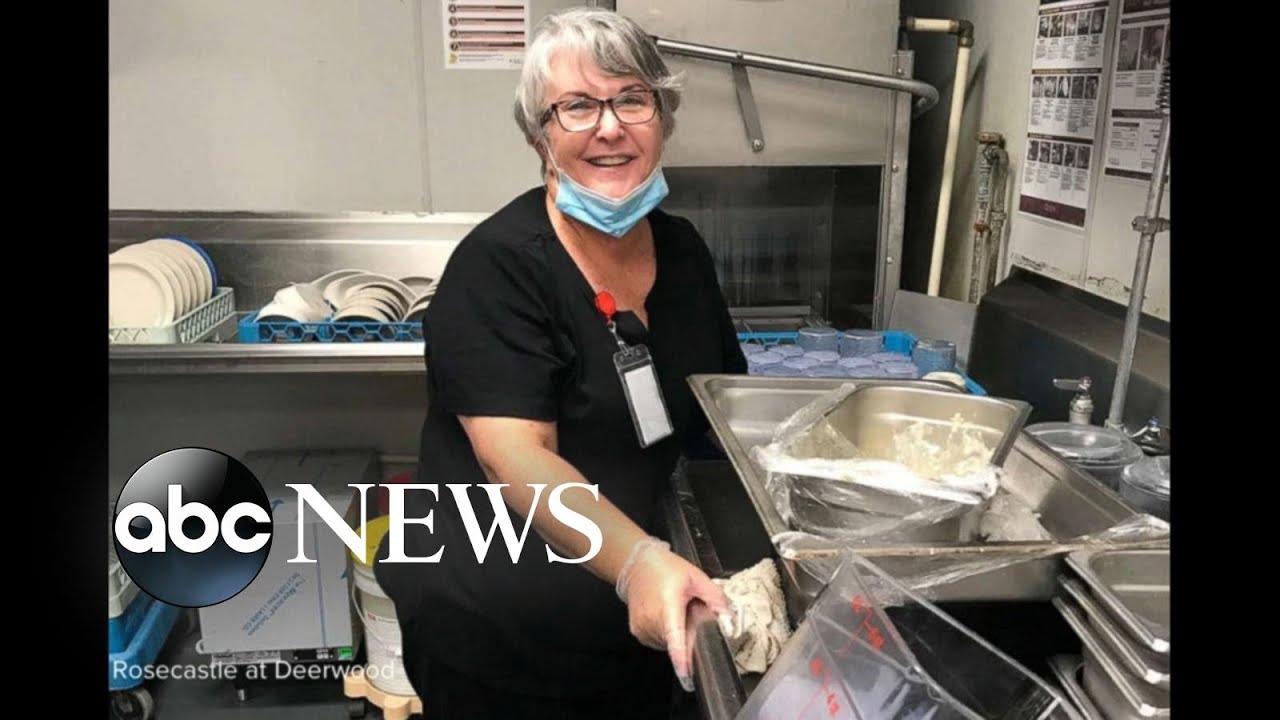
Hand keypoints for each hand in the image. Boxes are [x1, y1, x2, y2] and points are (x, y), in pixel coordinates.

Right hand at [617, 538, 730, 691]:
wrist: (636, 565)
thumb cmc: (665, 569)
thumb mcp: (696, 577)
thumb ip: (715, 598)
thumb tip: (728, 620)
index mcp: (668, 606)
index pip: (675, 638)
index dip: (681, 659)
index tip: (687, 677)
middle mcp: (651, 620)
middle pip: (677, 642)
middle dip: (689, 635)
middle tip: (691, 614)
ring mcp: (642, 628)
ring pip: (667, 644)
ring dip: (677, 635)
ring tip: (676, 611)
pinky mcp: (637, 632)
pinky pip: (658, 641)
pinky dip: (666, 634)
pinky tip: (666, 616)